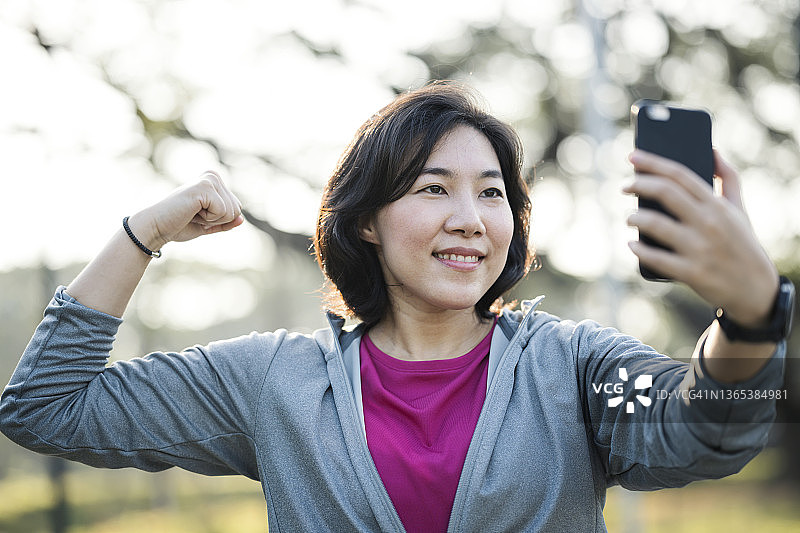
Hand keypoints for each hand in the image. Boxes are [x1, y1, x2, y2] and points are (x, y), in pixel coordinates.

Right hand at [126, 171, 243, 250]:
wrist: (156, 227)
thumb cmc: (179, 225)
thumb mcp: (208, 225)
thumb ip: (225, 222)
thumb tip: (242, 219)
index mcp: (214, 181)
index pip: (237, 208)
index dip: (219, 220)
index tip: (198, 215)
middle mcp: (213, 176)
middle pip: (237, 210)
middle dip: (217, 220)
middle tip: (194, 215)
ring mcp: (209, 179)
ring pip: (232, 212)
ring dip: (212, 220)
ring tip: (192, 213)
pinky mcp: (204, 186)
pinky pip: (223, 212)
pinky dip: (208, 219)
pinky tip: (191, 212)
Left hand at [624, 150, 778, 326]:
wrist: (756, 289)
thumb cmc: (742, 244)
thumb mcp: (739, 210)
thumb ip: (728, 178)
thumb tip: (712, 151)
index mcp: (717, 205)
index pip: (680, 175)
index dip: (653, 163)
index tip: (633, 156)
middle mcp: (708, 223)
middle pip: (665, 193)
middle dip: (638, 185)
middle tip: (624, 186)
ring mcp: (699, 248)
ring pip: (655, 224)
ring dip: (635, 218)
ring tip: (630, 218)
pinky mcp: (691, 272)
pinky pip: (656, 258)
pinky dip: (639, 249)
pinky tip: (631, 244)